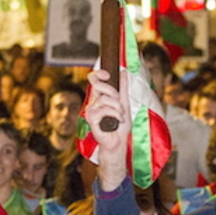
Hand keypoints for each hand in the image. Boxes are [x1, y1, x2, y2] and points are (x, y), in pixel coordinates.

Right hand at [85, 69, 130, 190]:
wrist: (119, 142)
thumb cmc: (120, 126)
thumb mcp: (125, 103)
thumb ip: (123, 88)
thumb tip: (124, 72)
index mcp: (99, 97)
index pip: (94, 79)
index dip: (99, 74)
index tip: (108, 74)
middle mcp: (93, 102)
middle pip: (97, 85)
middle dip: (112, 92)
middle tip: (120, 102)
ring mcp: (90, 111)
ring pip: (104, 99)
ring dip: (117, 107)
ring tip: (121, 116)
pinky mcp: (91, 119)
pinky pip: (103, 110)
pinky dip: (115, 114)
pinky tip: (118, 121)